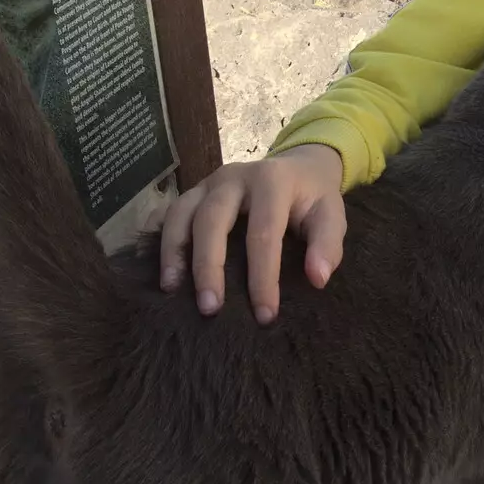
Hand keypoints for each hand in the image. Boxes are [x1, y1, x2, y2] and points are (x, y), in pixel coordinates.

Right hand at [158, 143, 345, 321]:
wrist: (297, 168)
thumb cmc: (313, 199)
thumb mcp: (331, 215)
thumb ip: (327, 245)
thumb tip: (317, 278)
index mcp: (271, 181)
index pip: (264, 234)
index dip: (263, 277)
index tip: (265, 315)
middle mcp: (233, 177)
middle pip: (212, 219)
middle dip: (208, 265)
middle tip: (210, 308)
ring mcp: (208, 183)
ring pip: (181, 213)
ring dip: (173, 252)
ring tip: (171, 289)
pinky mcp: (192, 192)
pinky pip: (166, 211)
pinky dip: (155, 236)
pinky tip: (151, 266)